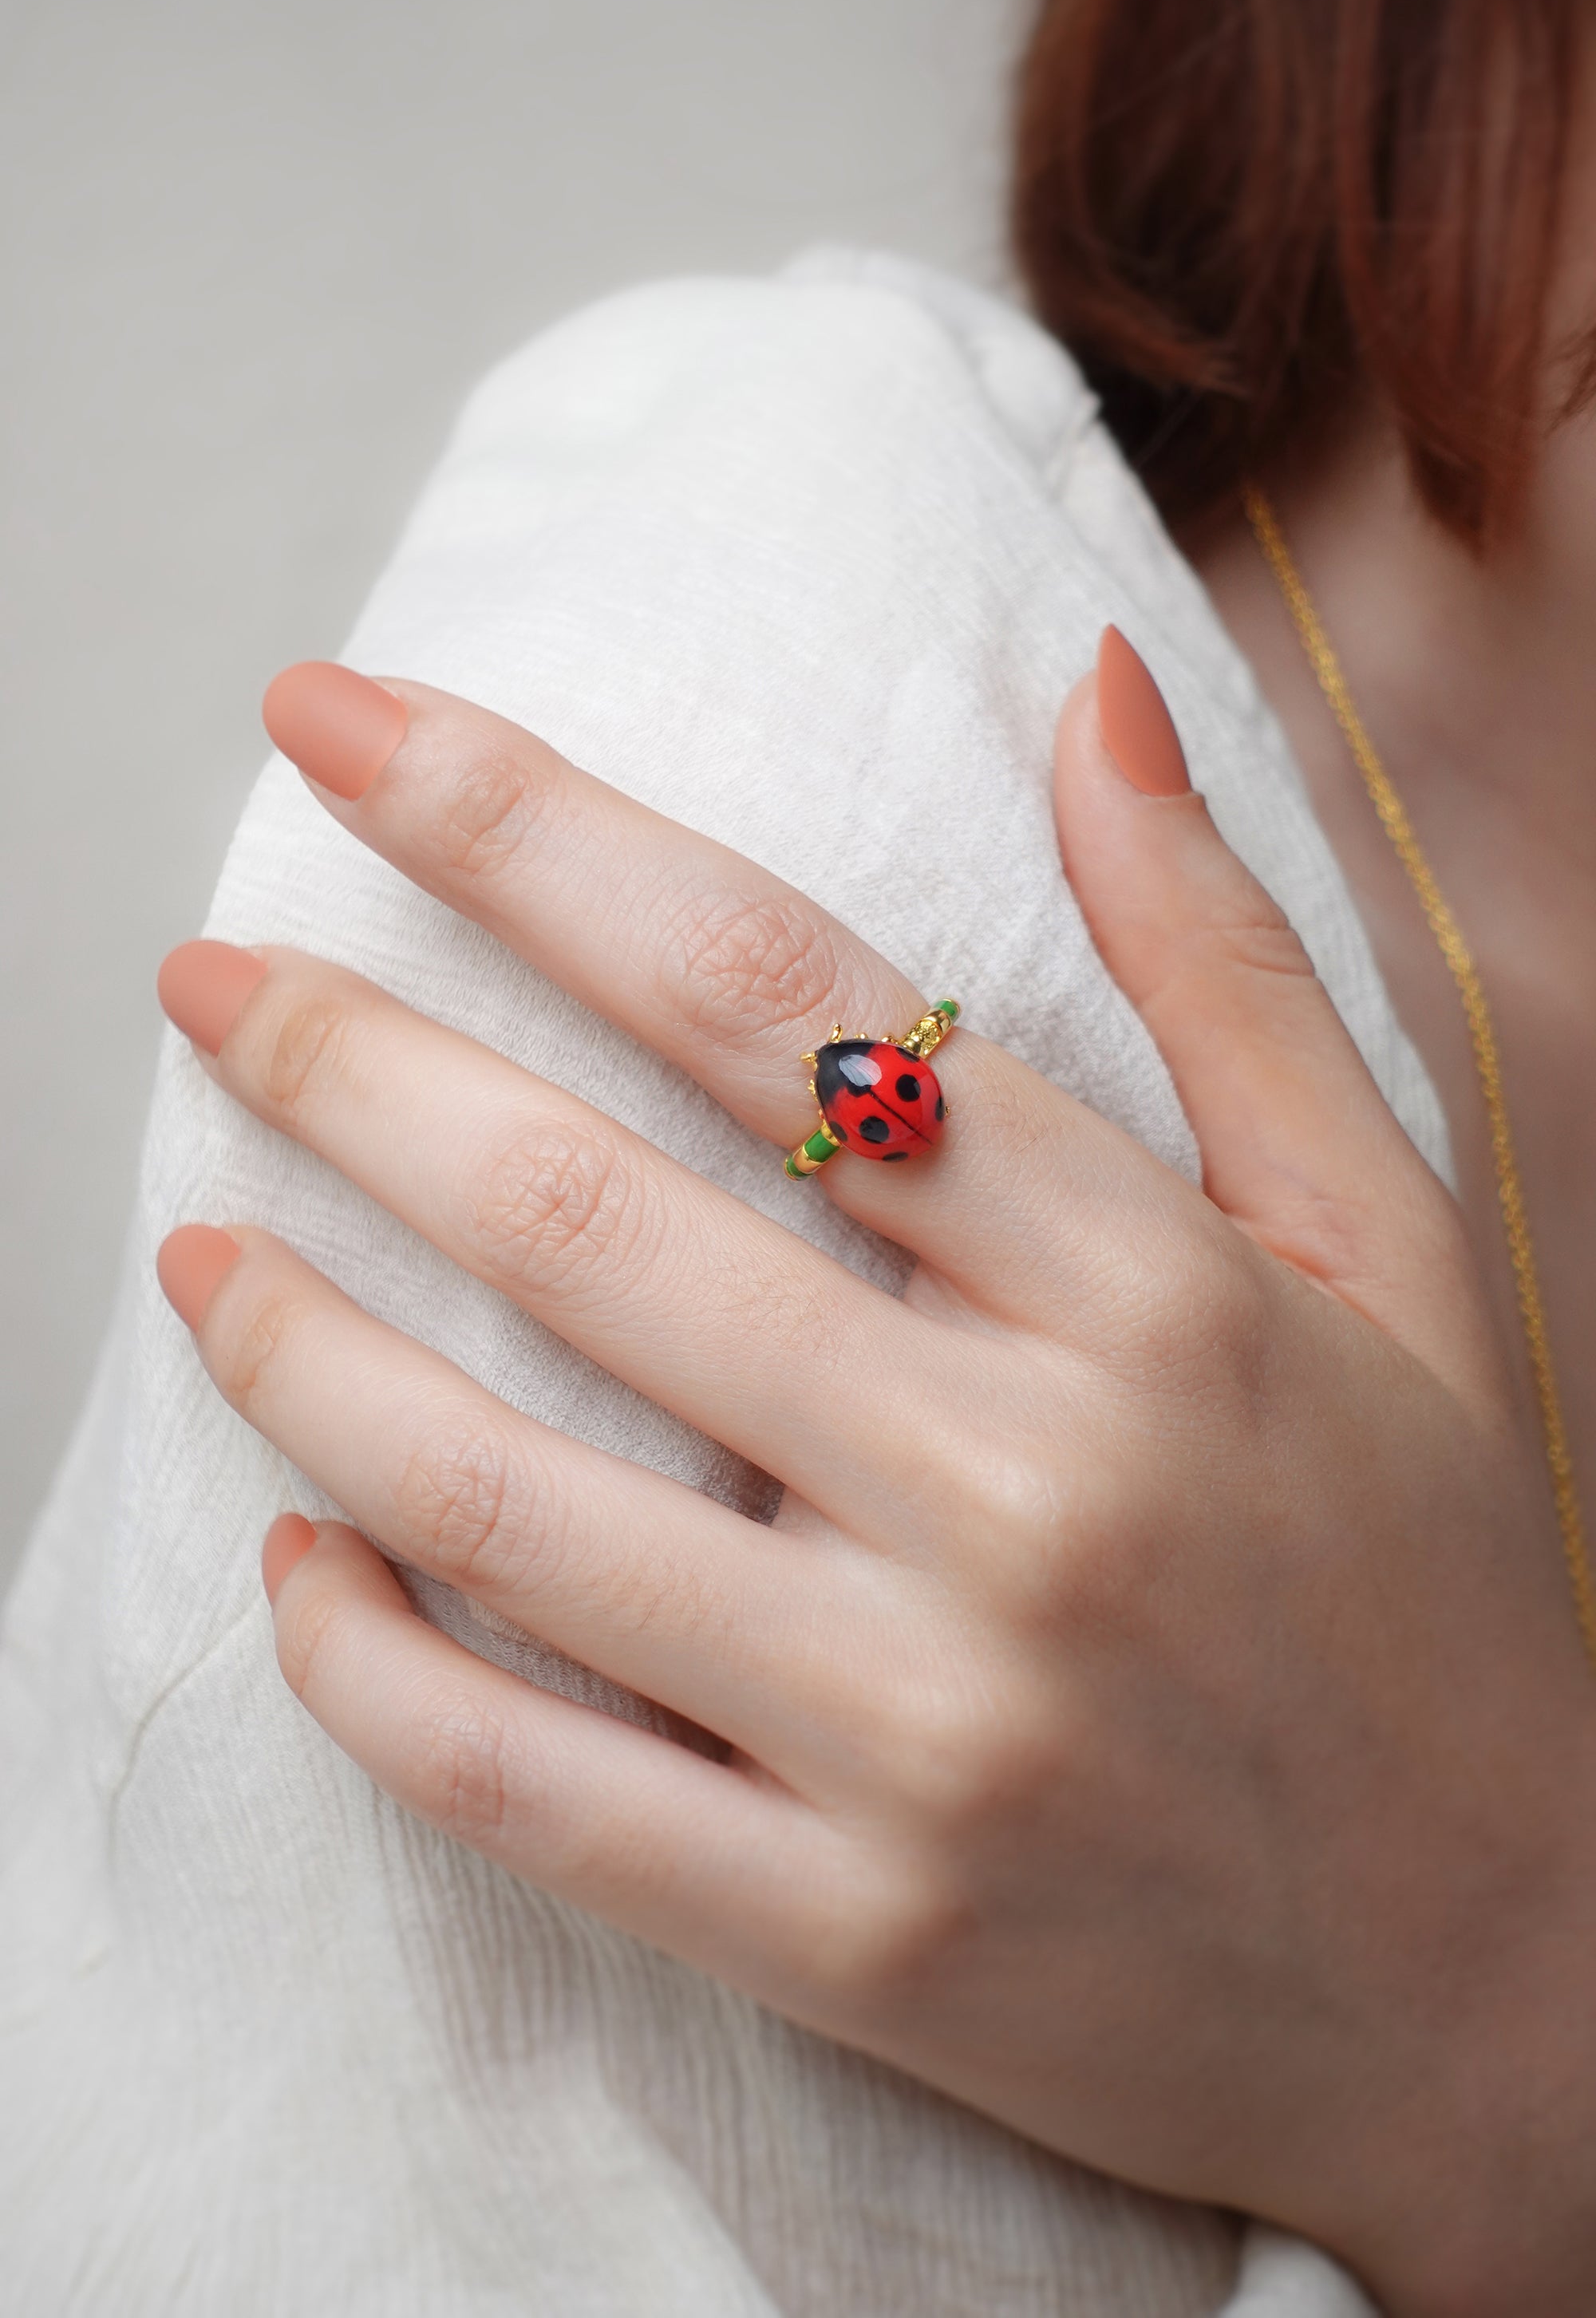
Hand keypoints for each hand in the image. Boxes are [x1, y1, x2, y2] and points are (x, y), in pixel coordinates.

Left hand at [155, 648, 1595, 2314]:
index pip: (771, 993)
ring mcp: (927, 1730)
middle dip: (350, 1063)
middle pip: (594, 1220)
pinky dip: (365, 1665)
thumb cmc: (1433, 1588)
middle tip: (208, 981)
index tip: (347, 727)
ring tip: (194, 1250)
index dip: (524, 829)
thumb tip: (1094, 688)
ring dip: (299, 1348)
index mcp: (1158, 1294)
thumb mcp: (1390, 1251)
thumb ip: (1230, 966)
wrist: (1512, 1990)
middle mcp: (1031, 1494)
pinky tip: (293, 1555)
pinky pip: (529, 1788)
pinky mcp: (854, 1932)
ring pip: (511, 1507)